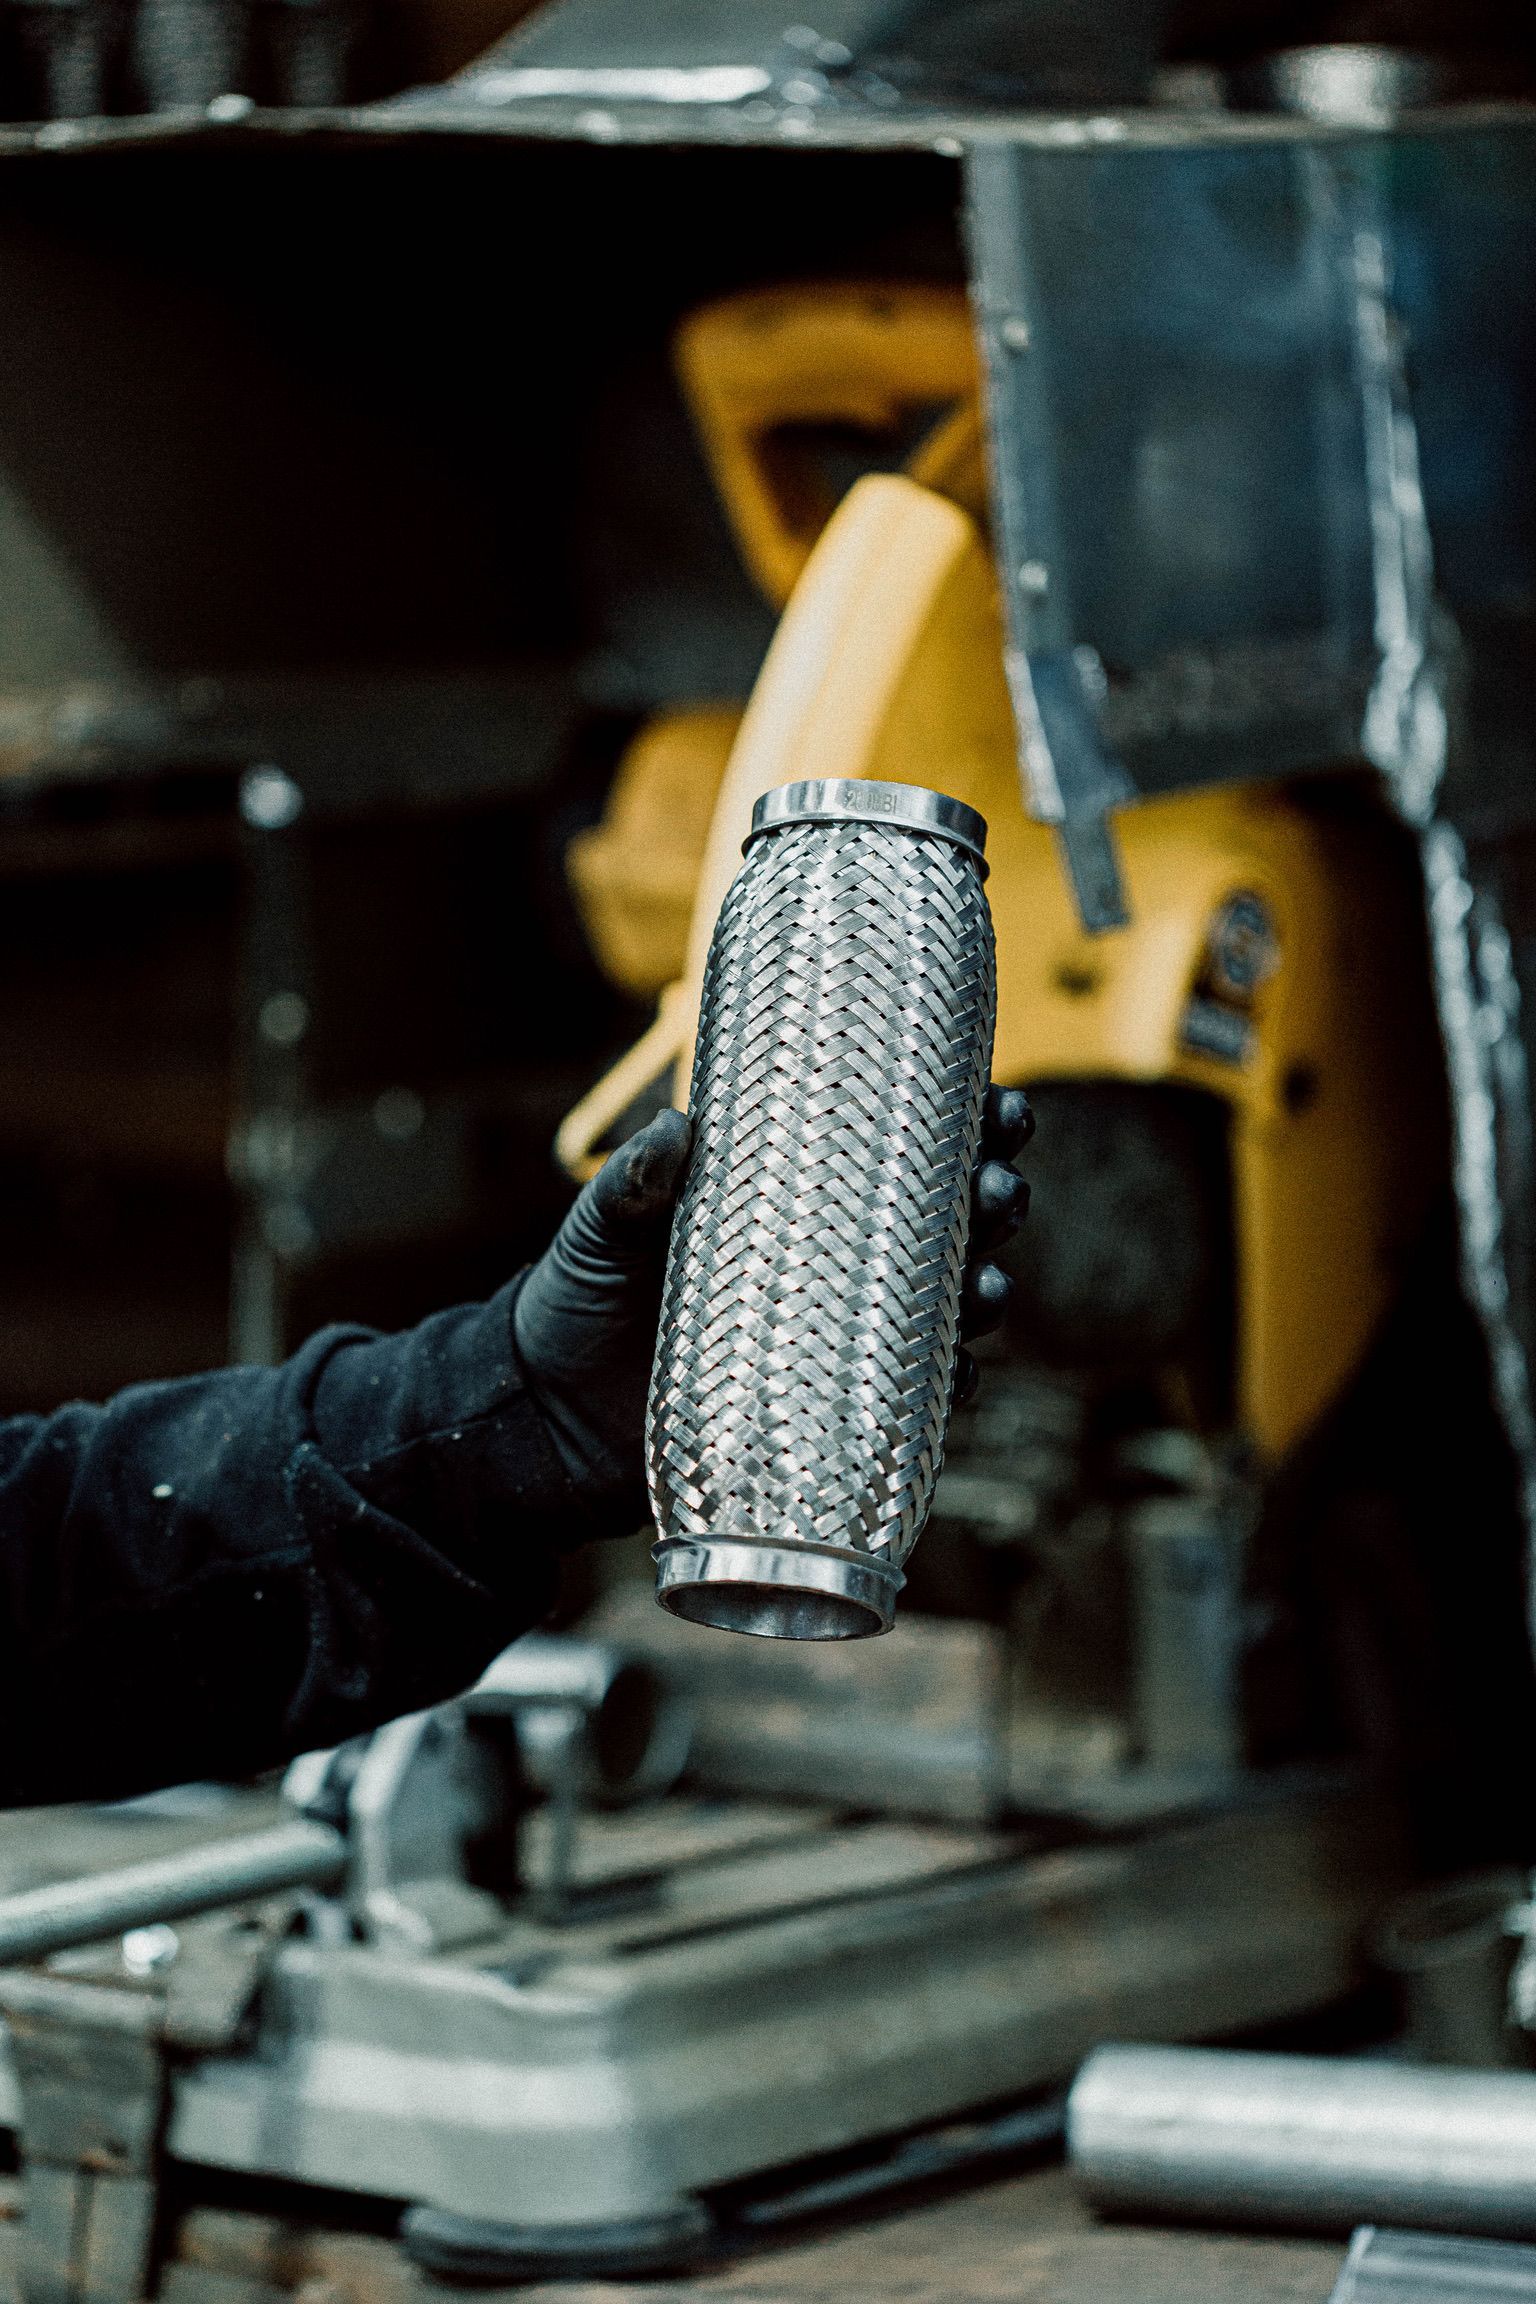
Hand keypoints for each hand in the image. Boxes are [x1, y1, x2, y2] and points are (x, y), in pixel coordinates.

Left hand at [513, 1085, 1032, 1507]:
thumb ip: (632, 1183)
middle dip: (995, 1199)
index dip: (965, 1124)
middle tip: (1000, 1187)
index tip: (999, 1102)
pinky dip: (946, 1387)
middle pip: (944, 1220)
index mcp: (792, 1195)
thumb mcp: (599, 1230)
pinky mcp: (822, 1410)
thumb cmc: (573, 1302)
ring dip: (985, 1289)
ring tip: (989, 1283)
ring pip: (942, 1305)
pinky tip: (963, 1374)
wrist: (541, 1418)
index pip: (893, 1148)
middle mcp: (828, 1262)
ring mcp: (832, 1336)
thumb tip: (675, 1129)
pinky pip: (908, 1399)